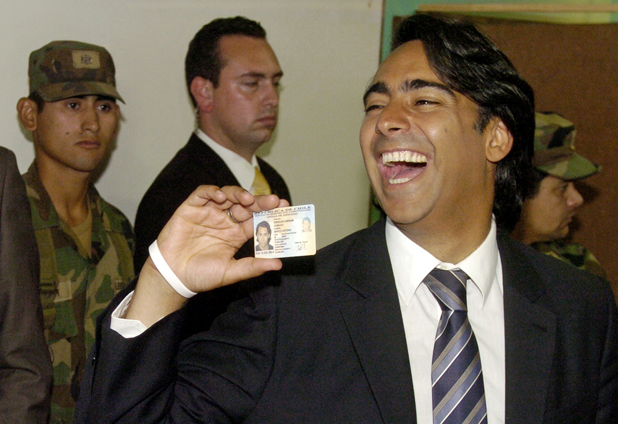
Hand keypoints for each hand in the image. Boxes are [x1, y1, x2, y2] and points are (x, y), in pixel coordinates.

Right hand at [157, 185, 287, 292]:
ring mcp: (208, 213)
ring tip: (247, 199)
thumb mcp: (230, 273)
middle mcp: (224, 221)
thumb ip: (252, 267)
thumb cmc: (201, 275)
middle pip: (245, 205)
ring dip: (239, 194)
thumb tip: (278, 265)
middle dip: (260, 201)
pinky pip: (203, 194)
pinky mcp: (191, 208)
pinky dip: (212, 191)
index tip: (285, 207)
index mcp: (236, 234)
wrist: (172, 277)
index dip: (270, 213)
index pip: (256, 219)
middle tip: (273, 200)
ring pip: (227, 195)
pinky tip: (221, 197)